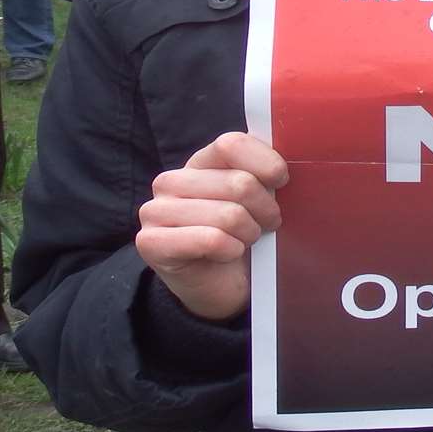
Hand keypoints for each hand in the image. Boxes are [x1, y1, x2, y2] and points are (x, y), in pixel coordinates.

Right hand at [135, 131, 288, 321]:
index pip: (232, 144)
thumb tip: (281, 165)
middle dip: (265, 209)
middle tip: (267, 224)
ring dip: (249, 233)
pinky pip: (211, 239)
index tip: (281, 182)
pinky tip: (229, 253)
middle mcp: (171, 181)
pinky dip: (232, 250)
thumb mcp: (258, 198)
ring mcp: (156, 211)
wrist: (221, 287)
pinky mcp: (151, 242)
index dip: (266, 164)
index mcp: (198, 162)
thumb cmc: (242, 236)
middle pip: (239, 183)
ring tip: (246, 241)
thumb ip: (264, 173)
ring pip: (229, 215)